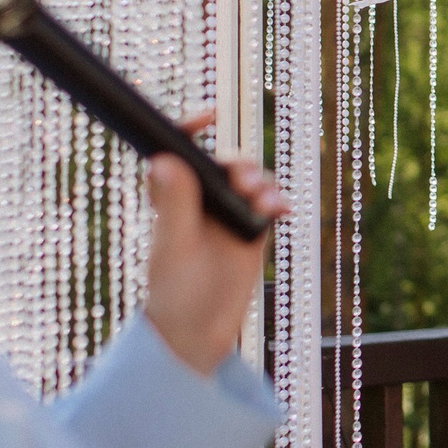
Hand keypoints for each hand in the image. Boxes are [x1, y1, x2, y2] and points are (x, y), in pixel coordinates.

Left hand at [143, 112, 289, 377]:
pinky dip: (278, 201)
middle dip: (239, 165)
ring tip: (263, 200)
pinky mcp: (252, 229)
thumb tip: (163, 159)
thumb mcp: (174, 246)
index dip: (190, 127)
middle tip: (244, 183)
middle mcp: (200, 199)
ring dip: (261, 182)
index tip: (209, 115)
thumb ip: (174, 204)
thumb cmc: (174, 291)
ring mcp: (228, 212)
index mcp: (171, 197)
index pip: (179, 152)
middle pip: (224, 162)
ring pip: (251, 180)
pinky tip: (283, 209)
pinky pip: (269, 204)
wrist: (198, 332)